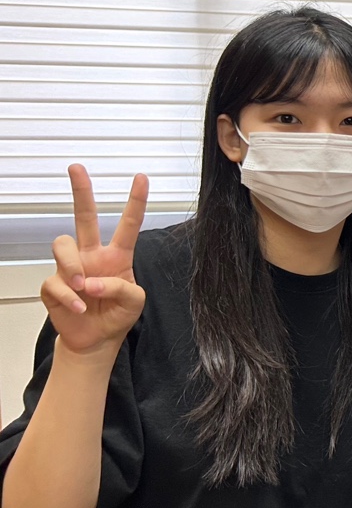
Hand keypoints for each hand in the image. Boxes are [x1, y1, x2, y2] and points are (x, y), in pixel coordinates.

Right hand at [39, 165, 148, 358]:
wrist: (95, 339)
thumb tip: (91, 281)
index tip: (142, 177)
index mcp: (117, 256)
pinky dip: (69, 297)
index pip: (128, 224)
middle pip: (84, 216)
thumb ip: (122, 287)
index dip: (136, 201)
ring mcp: (71, 268)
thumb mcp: (134, 302)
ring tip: (84, 288)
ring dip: (73, 266)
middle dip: (81, 191)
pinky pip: (55, 282)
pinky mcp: (53, 285)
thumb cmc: (117, 315)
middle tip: (77, 168)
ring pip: (63, 244)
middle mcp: (92, 255)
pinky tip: (79, 308)